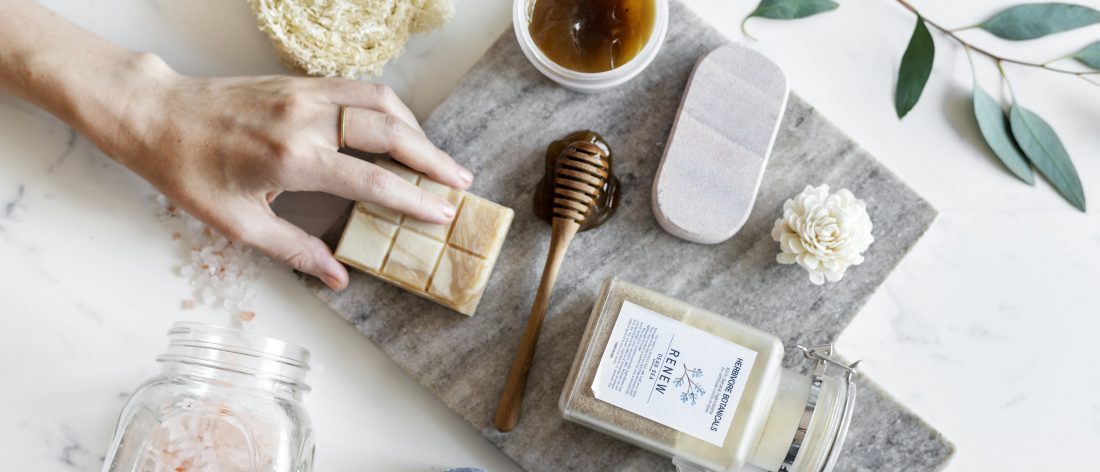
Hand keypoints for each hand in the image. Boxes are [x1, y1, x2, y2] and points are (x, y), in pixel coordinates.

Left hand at [99, 58, 471, 290]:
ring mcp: (304, 95)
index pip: (372, 180)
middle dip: (432, 158)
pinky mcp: (300, 83)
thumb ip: (296, 250)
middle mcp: (305, 120)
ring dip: (416, 128)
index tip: (442, 212)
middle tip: (460, 181)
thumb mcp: (238, 224)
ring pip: (380, 101)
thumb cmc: (189, 172)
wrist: (156, 116)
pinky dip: (388, 109)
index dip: (413, 199)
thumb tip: (338, 277)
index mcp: (291, 160)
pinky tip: (397, 128)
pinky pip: (358, 89)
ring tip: (435, 156)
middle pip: (389, 132)